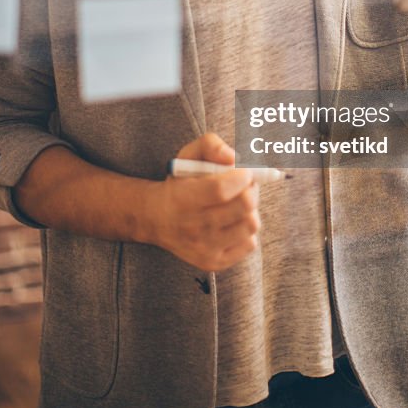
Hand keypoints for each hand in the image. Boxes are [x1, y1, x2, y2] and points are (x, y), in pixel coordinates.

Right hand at [149, 132, 259, 271]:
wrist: (156, 219)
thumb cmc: (179, 183)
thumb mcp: (187, 156)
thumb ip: (211, 145)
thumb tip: (233, 157)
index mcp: (183, 199)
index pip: (221, 190)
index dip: (242, 177)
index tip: (246, 171)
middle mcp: (193, 228)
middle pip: (244, 207)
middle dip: (251, 189)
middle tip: (246, 183)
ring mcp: (204, 249)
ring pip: (251, 225)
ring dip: (251, 210)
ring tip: (238, 202)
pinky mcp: (214, 263)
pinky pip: (250, 244)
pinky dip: (246, 229)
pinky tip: (233, 221)